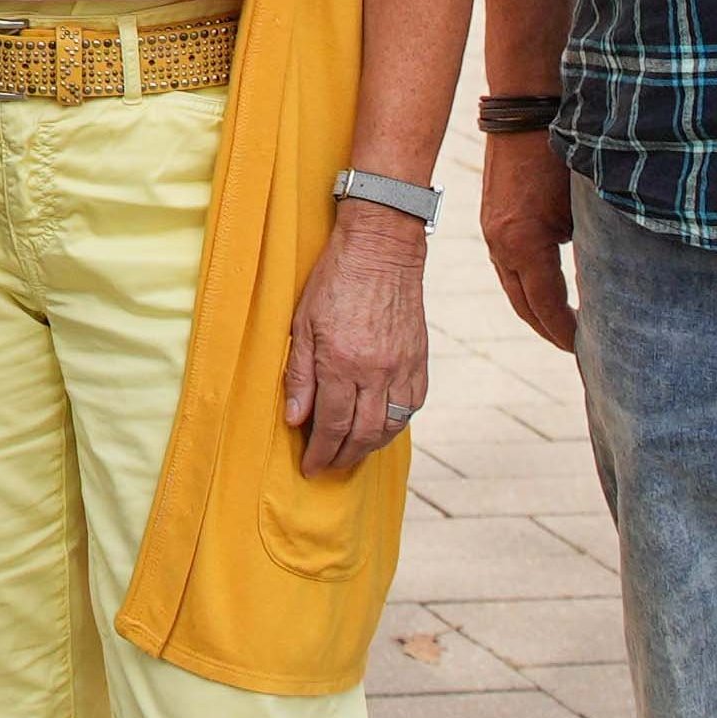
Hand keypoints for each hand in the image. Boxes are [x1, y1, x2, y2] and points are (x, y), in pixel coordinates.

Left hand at [284, 202, 431, 472]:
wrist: (382, 249)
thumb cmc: (334, 281)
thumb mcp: (302, 323)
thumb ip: (299, 374)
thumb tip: (296, 420)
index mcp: (341, 363)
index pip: (331, 425)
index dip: (320, 452)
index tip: (309, 467)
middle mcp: (376, 371)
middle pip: (362, 434)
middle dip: (342, 457)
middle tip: (327, 467)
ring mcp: (402, 368)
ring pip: (389, 426)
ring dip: (369, 447)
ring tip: (350, 454)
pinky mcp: (420, 361)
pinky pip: (411, 407)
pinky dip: (395, 426)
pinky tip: (380, 429)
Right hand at [481, 129, 578, 353]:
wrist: (525, 108)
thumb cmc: (562, 153)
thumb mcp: (585, 208)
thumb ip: (592, 250)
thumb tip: (612, 287)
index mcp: (523, 244)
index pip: (546, 307)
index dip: (567, 333)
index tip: (590, 350)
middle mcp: (500, 243)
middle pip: (523, 305)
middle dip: (549, 330)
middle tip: (580, 348)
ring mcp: (492, 230)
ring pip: (513, 286)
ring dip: (537, 308)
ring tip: (566, 325)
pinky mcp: (492, 218)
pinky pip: (508, 265)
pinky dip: (528, 284)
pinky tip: (550, 286)